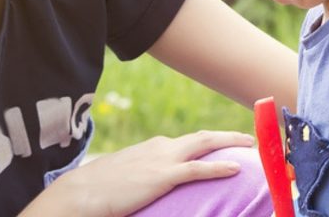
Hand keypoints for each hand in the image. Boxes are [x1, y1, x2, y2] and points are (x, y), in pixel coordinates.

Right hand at [20, 130, 255, 216]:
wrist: (80, 193)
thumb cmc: (98, 189)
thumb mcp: (126, 176)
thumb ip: (143, 176)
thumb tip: (150, 184)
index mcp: (152, 148)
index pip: (187, 141)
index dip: (209, 142)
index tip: (224, 144)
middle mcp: (160, 147)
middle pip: (202, 137)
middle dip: (227, 136)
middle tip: (247, 139)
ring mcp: (162, 160)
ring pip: (205, 145)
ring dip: (229, 143)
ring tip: (248, 146)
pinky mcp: (162, 176)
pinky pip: (198, 169)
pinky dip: (219, 167)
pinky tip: (234, 168)